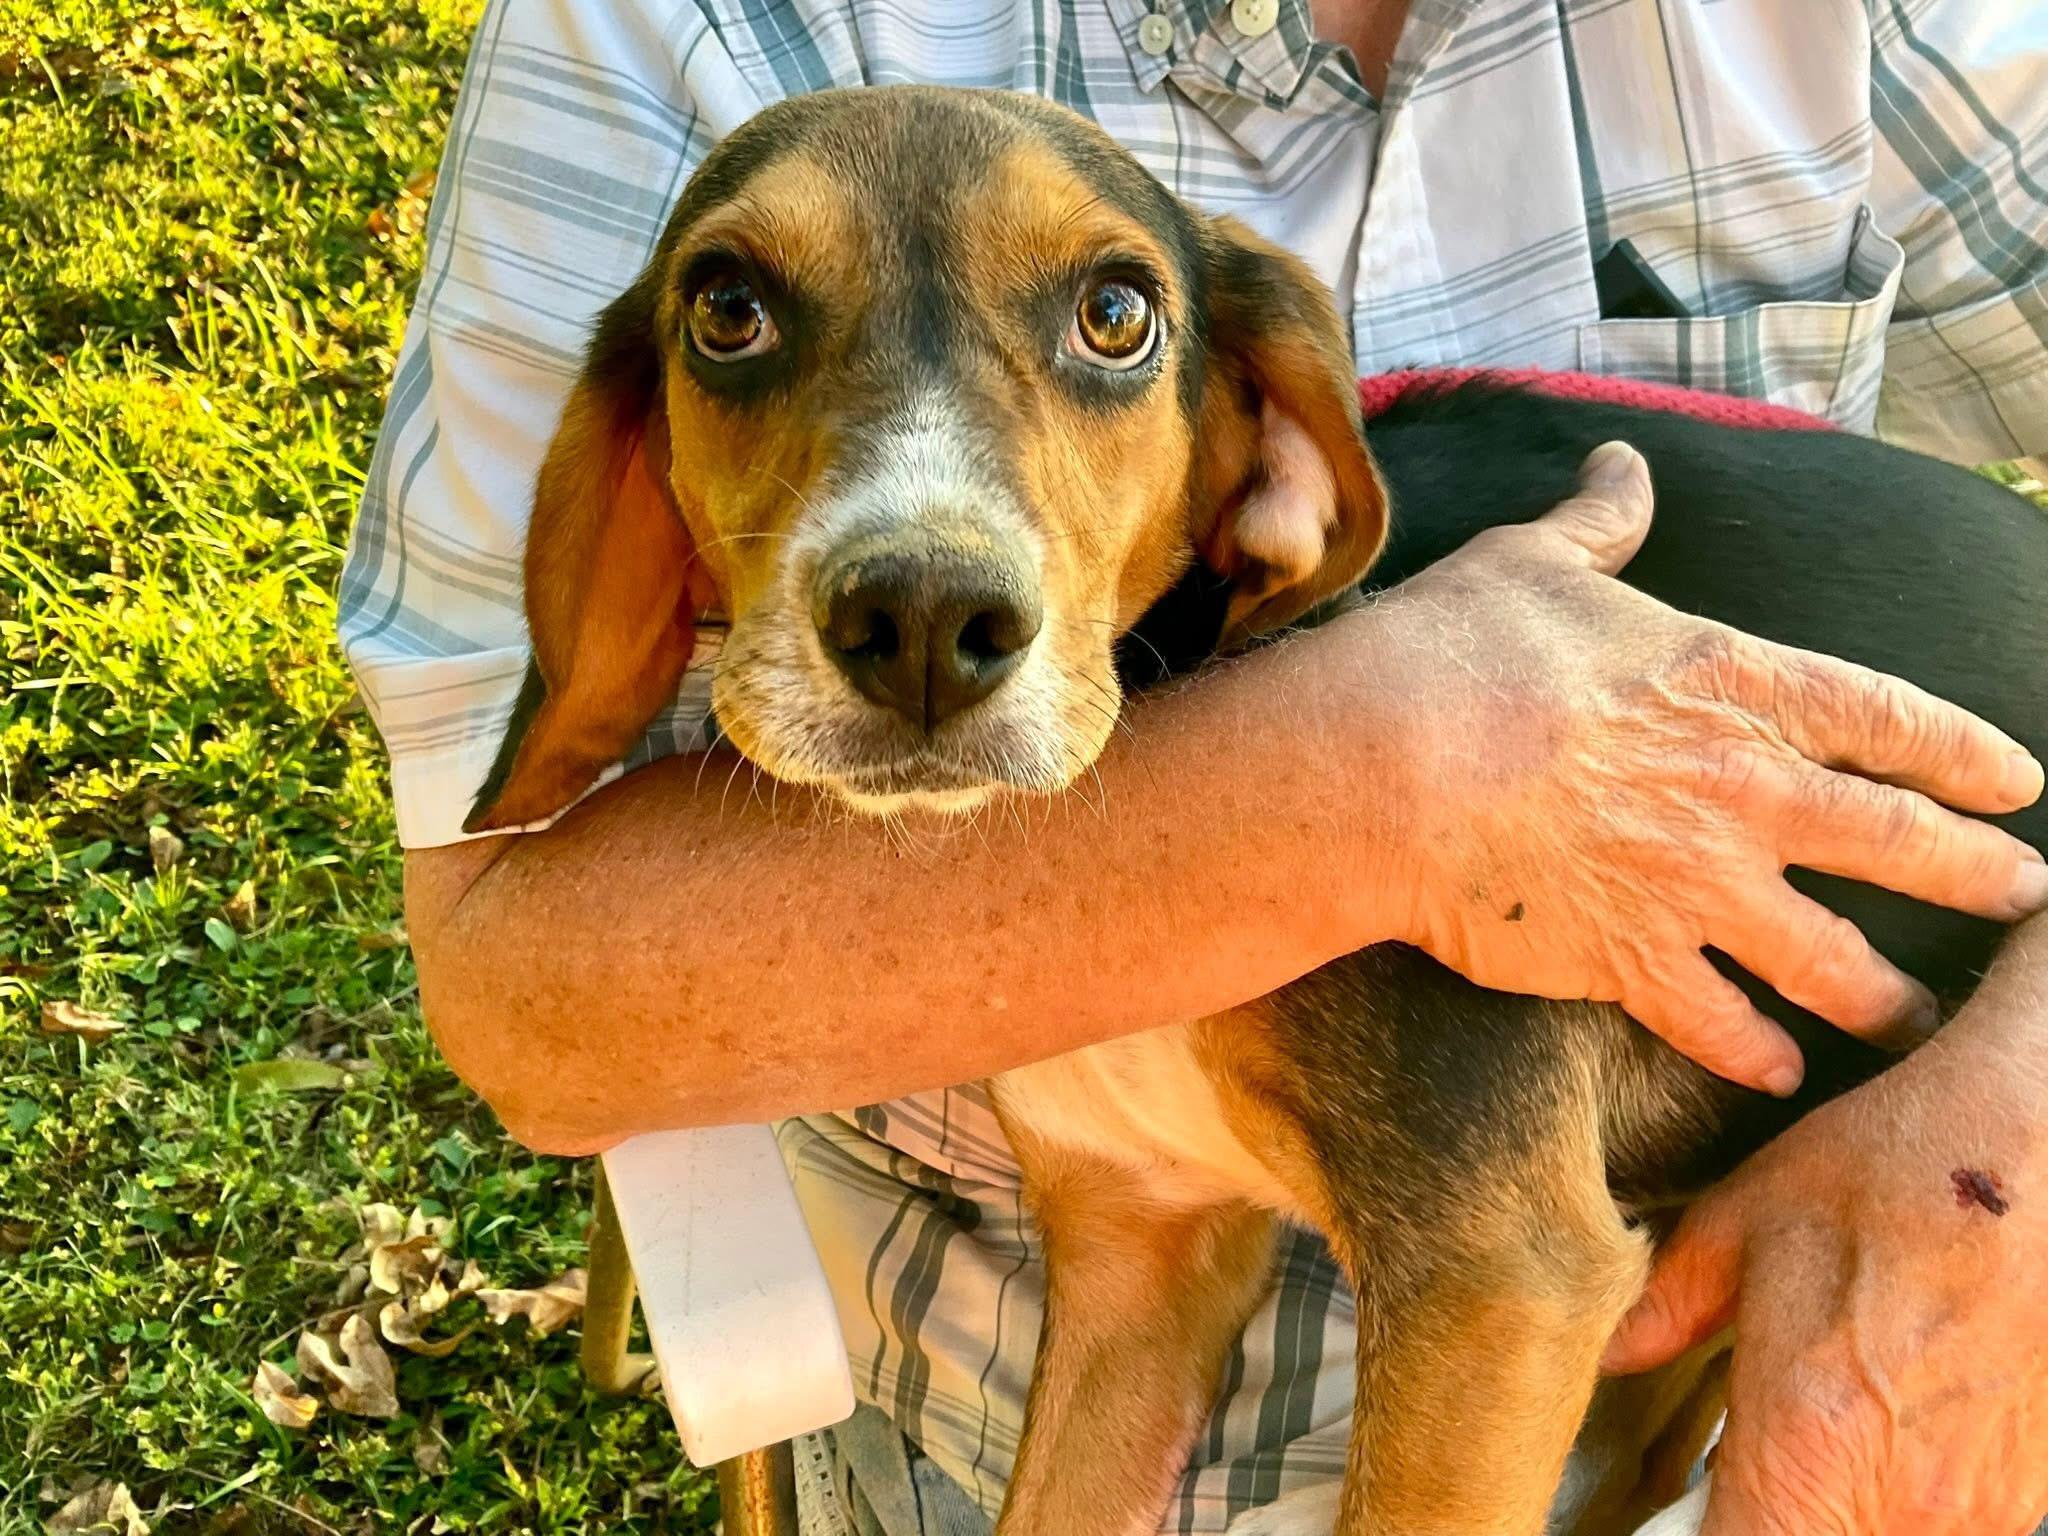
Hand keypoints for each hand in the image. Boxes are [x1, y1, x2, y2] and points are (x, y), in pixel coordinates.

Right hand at [1370, 441, 2045, 1091]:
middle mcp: (1743, 791)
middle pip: (1898, 843)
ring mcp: (1695, 887)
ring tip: (1920, 1023)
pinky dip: (1756, 1054)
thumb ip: (1599, 523)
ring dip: (1887, 999)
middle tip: (2027, 899)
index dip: (1968, 755)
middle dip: (1979, 876)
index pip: (1889, 719)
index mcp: (1733, 683)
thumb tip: (1622, 461)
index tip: (2019, 784)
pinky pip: (1719, 1024)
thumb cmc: (1451, 650)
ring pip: (1830, 960)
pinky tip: (1779, 1070)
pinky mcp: (1630, 961)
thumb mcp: (1532, 563)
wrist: (1380, 768)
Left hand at [1601, 970, 2047, 1534]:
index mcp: (1812, 1448)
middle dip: (1758, 1520)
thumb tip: (1612, 1357)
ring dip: (1831, 1513)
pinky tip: (1878, 1427)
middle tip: (1733, 1470)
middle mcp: (1905, 1505)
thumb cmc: (1892, 1172)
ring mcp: (1980, 1511)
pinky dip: (1893, 1498)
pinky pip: (1941, 1528)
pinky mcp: (2030, 1497)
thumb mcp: (1741, 1224)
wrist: (2042, 1143)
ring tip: (1813, 1438)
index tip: (1680, 1507)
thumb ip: (1665, 1311)